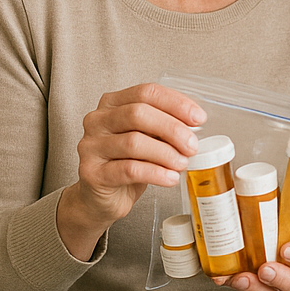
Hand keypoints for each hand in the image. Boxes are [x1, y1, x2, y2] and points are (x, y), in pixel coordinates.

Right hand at [58, 83, 205, 258]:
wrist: (101, 198)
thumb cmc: (127, 163)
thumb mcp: (148, 138)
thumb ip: (164, 127)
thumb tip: (195, 125)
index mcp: (113, 103)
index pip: (146, 92)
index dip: (176, 103)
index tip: (198, 118)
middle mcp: (97, 120)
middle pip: (138, 114)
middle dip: (172, 129)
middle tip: (192, 145)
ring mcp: (91, 146)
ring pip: (134, 142)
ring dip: (166, 153)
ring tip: (182, 163)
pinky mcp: (92, 172)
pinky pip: (129, 169)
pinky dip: (155, 173)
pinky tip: (170, 178)